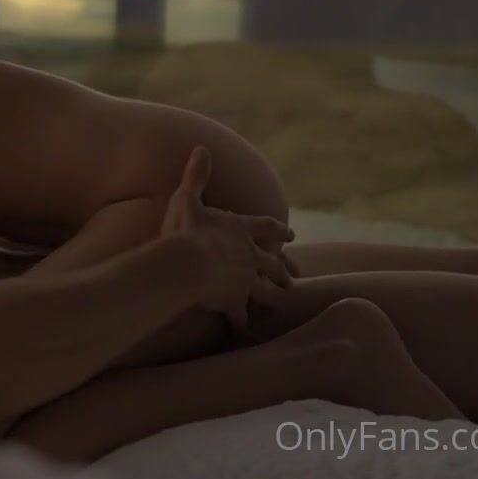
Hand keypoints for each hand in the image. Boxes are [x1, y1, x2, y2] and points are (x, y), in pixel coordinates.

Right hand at [160, 147, 294, 331]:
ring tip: (279, 300)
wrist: (187, 264)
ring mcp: (246, 280)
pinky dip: (242, 324)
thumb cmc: (185, 229)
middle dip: (282, 268)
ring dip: (272, 294)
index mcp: (241, 230)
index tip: (291, 234)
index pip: (267, 228)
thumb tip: (201, 147)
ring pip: (266, 289)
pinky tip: (244, 331)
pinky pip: (241, 316)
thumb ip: (196, 175)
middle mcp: (250, 255)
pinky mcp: (235, 301)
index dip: (278, 230)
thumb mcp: (187, 197)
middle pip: (273, 262)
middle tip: (292, 275)